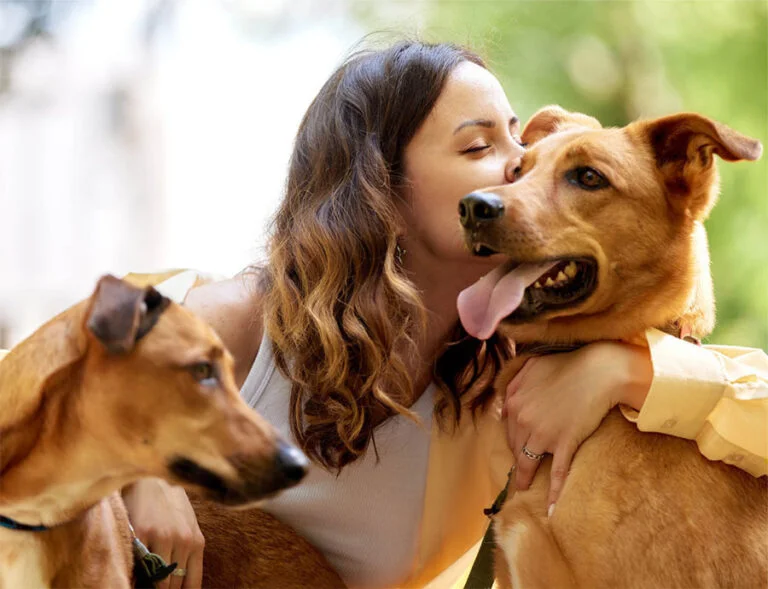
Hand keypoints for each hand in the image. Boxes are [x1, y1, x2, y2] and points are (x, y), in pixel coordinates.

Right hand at [122, 478, 204, 588]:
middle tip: (157, 586)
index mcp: (196, 542)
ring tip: (146, 581)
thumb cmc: (171, 507)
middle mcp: (182, 541)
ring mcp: (162, 537)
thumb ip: (189, 553)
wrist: (152, 480)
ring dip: (152, 585)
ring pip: (157, 580)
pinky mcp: (141, 533)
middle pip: (173, 585)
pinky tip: (136, 574)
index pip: (192, 584)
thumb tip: (184, 585)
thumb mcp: (188, 527)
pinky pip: (139, 566)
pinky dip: (137, 575)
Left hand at [502, 341, 651, 511]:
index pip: (507, 428)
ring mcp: (543, 434)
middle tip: (518, 469)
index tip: (514, 448)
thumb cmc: (567, 365)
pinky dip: (554, 492)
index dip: (512, 439)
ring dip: (525, 478)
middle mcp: (523, 420)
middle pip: (516, 446)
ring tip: (524, 489)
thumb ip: (514, 383)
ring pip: (529, 462)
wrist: (599, 372)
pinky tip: (551, 509)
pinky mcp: (565, 444)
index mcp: (514, 401)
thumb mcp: (532, 366)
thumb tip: (504, 403)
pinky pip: (557, 472)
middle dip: (517, 458)